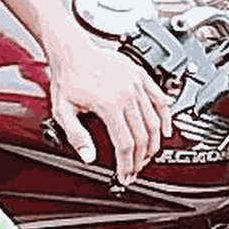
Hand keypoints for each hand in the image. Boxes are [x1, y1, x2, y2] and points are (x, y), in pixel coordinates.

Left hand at [47, 36, 173, 183]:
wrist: (72, 52)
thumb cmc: (67, 79)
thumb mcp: (62, 111)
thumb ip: (75, 136)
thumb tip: (88, 157)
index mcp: (108, 104)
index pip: (125, 144)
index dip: (127, 165)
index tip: (125, 176)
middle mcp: (127, 94)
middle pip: (143, 136)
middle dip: (140, 159)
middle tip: (135, 170)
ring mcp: (137, 84)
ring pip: (155, 121)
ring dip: (154, 143)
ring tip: (147, 157)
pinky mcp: (141, 76)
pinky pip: (161, 100)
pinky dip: (166, 118)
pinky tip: (165, 130)